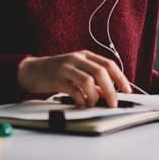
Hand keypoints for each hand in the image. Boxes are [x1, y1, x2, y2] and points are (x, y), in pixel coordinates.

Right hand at [17, 50, 131, 107]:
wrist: (32, 70)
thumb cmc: (57, 72)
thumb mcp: (77, 71)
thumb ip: (93, 81)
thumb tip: (108, 94)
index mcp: (85, 55)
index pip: (109, 64)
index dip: (120, 78)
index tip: (127, 91)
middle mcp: (77, 59)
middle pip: (101, 72)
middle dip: (110, 90)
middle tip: (113, 103)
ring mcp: (66, 68)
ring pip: (88, 81)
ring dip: (94, 96)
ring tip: (93, 104)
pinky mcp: (56, 79)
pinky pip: (74, 90)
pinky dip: (81, 99)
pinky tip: (81, 104)